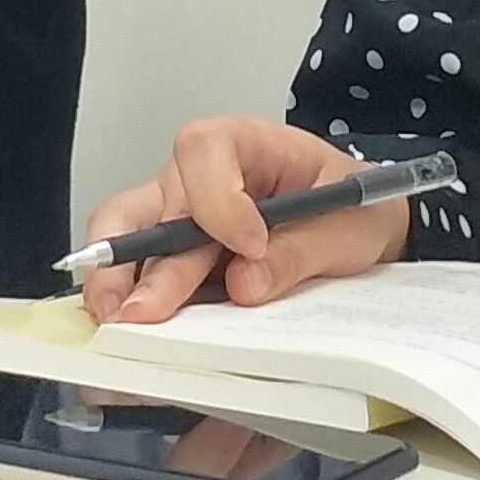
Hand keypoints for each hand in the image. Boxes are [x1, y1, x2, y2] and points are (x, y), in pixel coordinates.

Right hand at [79, 116, 414, 321]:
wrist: (362, 230)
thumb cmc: (354, 209)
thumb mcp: (348, 227)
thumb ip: (300, 251)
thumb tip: (243, 284)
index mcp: (247, 144)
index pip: (204, 149)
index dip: (218, 198)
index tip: (250, 244)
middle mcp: (199, 178)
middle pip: (154, 205)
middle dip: (148, 264)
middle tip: (145, 312)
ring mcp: (178, 218)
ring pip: (126, 234)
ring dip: (118, 281)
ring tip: (117, 323)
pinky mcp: (174, 259)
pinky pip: (136, 274)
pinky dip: (129, 301)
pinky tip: (129, 335)